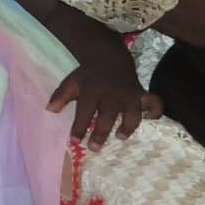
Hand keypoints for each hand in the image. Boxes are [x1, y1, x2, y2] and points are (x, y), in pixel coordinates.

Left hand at [48, 56, 162, 147]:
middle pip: (107, 116)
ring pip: (133, 113)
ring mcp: (129, 94)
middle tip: (94, 148)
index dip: (79, 127)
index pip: (84, 111)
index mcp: (92, 91)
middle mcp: (112, 94)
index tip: (74, 140)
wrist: (108, 57)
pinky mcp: (142, 94)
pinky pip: (154, 103)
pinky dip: (155, 112)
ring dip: (128, 126)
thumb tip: (50, 110)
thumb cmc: (88, 76)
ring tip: (120, 137)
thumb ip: (60, 96)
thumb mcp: (71, 82)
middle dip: (100, 133)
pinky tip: (149, 121)